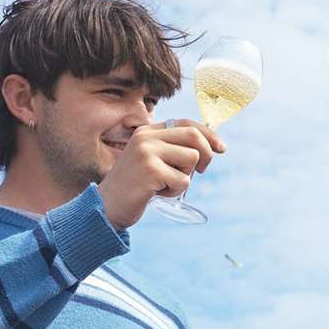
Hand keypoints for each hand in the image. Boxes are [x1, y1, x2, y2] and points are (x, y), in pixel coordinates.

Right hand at [97, 120, 224, 228]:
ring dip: (185, 177)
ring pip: (192, 158)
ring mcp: (147, 152)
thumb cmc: (136, 185)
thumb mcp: (153, 160)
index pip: (187, 123)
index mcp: (147, 131)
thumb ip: (174, 149)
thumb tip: (214, 146)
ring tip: (164, 184)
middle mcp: (146, 137)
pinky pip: (183, 180)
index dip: (209, 135)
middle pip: (194, 136)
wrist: (107, 206)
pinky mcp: (150, 170)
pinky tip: (157, 193)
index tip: (222, 148)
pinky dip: (176, 191)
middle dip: (206, 155)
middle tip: (201, 171)